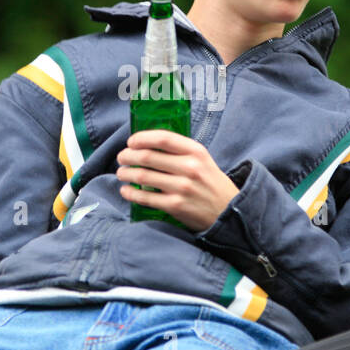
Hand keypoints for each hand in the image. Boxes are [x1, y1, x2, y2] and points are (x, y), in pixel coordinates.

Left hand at [116, 130, 238, 231]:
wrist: (228, 211)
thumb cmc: (210, 183)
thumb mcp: (202, 160)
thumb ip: (180, 151)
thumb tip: (147, 145)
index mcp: (196, 152)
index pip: (163, 138)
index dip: (142, 138)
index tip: (131, 142)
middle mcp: (190, 168)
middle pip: (148, 157)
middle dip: (128, 156)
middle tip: (122, 158)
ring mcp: (183, 188)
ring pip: (143, 177)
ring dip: (126, 174)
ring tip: (121, 173)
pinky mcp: (176, 206)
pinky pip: (146, 198)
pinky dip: (131, 193)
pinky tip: (126, 190)